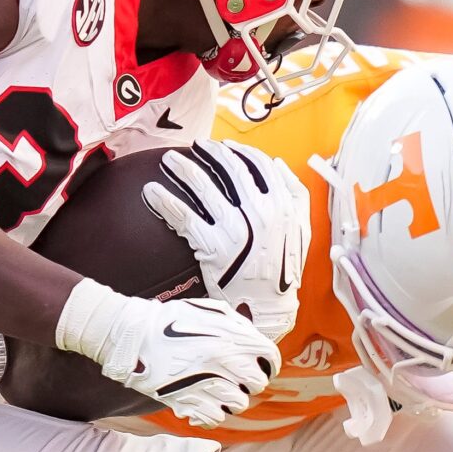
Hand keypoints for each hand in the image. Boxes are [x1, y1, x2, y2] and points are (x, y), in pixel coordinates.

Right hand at [57, 282, 280, 427]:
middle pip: (256, 384)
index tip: (260, 366)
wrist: (130, 336)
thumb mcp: (206, 310)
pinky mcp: (185, 400)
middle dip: (250, 382)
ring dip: (232, 399)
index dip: (268, 363)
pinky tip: (204, 402)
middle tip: (237, 378)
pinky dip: (212, 413)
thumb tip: (255, 335)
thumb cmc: (168, 319)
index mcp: (228, 337)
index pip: (269, 358)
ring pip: (238, 404)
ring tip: (219, 390)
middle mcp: (220, 361)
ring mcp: (203, 382)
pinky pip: (214, 417)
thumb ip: (235, 323)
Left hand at [142, 140, 307, 339]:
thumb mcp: (301, 229)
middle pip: (228, 169)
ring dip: (183, 168)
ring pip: (203, 187)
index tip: (223, 145)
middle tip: (194, 145)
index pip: (258, 165)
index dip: (238, 151)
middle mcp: (259, 212)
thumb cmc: (283, 269)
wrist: (267, 306)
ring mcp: (235, 228)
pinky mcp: (212, 246)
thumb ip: (295, 193)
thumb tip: (278, 163)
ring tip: (168, 160)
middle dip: (209, 152)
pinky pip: (184, 217)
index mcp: (281, 204)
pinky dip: (165, 201)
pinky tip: (151, 192)